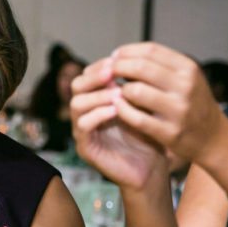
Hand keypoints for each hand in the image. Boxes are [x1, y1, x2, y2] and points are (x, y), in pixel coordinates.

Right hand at [71, 56, 167, 190]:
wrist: (151, 168)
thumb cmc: (150, 135)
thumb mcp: (144, 104)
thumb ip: (135, 85)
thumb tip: (133, 58)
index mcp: (98, 100)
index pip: (88, 75)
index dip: (101, 65)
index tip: (119, 59)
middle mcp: (87, 112)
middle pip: (76, 85)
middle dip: (95, 76)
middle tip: (113, 73)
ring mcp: (83, 130)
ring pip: (76, 104)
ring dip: (98, 95)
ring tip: (118, 94)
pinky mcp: (86, 147)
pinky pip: (83, 126)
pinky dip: (98, 115)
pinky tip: (116, 111)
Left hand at [109, 42, 226, 162]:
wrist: (213, 138)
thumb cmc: (192, 103)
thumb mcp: (185, 79)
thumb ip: (159, 67)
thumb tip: (121, 56)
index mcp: (188, 69)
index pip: (151, 50)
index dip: (127, 51)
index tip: (114, 57)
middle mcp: (186, 86)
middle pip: (141, 68)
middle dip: (117, 68)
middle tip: (106, 73)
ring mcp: (179, 110)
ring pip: (136, 91)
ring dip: (119, 90)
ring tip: (115, 92)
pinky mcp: (170, 132)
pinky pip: (136, 118)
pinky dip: (122, 110)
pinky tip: (117, 107)